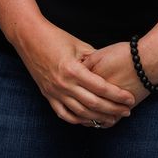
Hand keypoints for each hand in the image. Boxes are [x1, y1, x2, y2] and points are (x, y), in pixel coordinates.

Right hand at [9, 20, 133, 126]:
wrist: (28, 36)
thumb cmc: (55, 37)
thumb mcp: (78, 45)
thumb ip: (94, 60)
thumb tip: (111, 71)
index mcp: (73, 69)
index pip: (101, 87)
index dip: (117, 95)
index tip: (130, 98)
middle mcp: (63, 84)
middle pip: (94, 103)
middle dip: (113, 109)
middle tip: (127, 111)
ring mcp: (54, 92)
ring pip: (81, 113)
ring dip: (99, 118)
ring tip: (113, 118)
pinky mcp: (47, 95)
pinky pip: (64, 114)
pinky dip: (78, 120)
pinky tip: (89, 120)